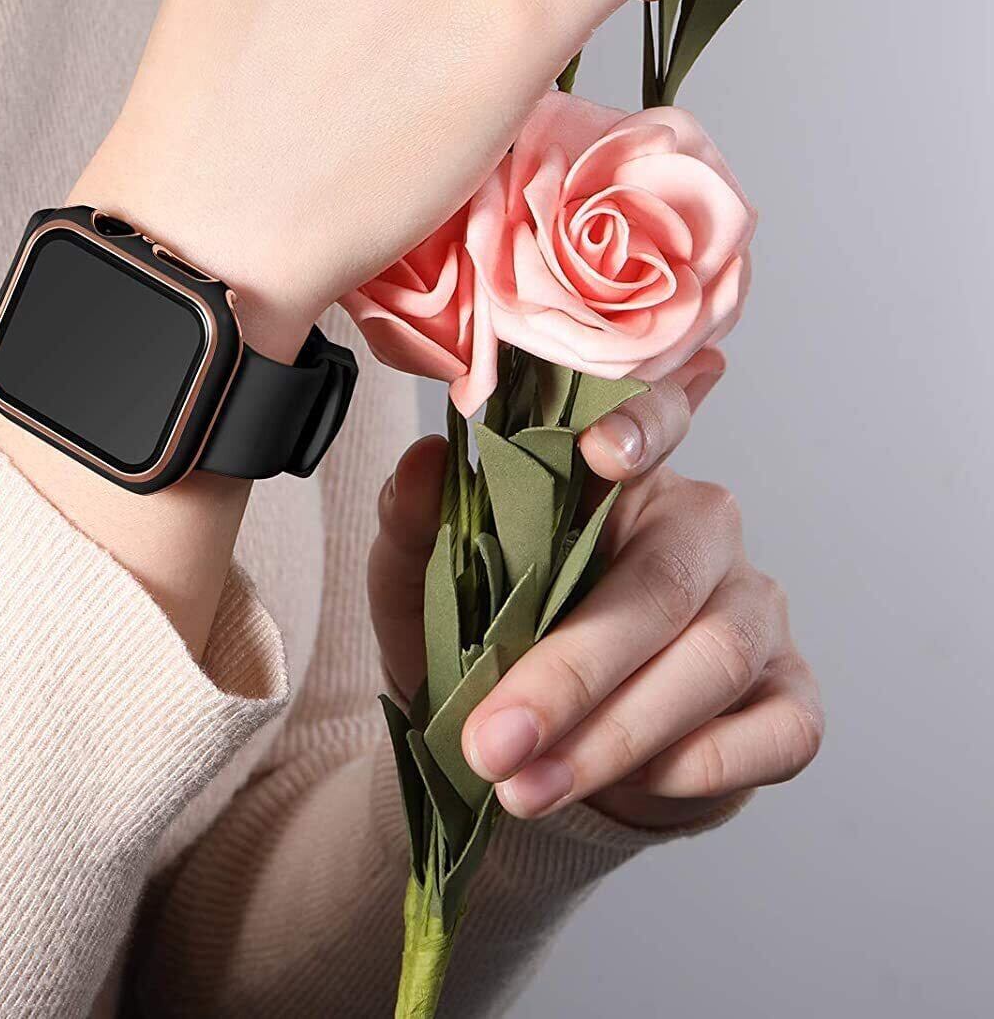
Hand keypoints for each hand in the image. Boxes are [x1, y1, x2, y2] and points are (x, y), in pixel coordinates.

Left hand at [370, 354, 823, 828]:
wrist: (533, 749)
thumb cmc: (484, 643)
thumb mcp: (422, 587)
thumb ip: (415, 524)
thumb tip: (425, 459)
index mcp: (615, 479)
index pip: (651, 420)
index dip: (642, 426)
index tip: (601, 454)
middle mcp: (700, 531)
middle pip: (662, 583)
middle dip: (572, 674)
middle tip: (495, 741)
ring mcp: (755, 610)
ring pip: (712, 662)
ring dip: (614, 737)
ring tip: (526, 787)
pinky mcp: (792, 696)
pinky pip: (779, 731)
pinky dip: (700, 766)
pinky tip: (627, 787)